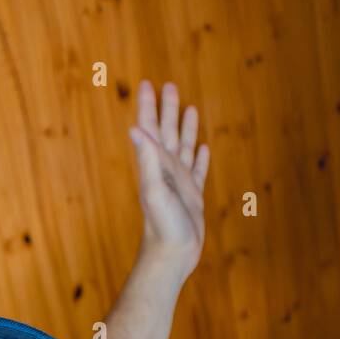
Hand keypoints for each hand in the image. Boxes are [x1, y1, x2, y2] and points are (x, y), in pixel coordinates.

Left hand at [129, 79, 209, 281]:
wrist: (172, 254)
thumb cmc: (162, 225)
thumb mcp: (154, 189)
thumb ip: (147, 158)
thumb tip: (135, 128)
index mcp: (156, 165)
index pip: (150, 128)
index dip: (149, 106)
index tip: (148, 84)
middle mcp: (167, 170)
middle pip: (167, 132)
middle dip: (167, 109)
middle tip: (169, 86)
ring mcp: (180, 183)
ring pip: (184, 147)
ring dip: (186, 128)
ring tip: (189, 108)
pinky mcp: (193, 197)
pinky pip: (198, 171)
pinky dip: (201, 158)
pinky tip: (204, 149)